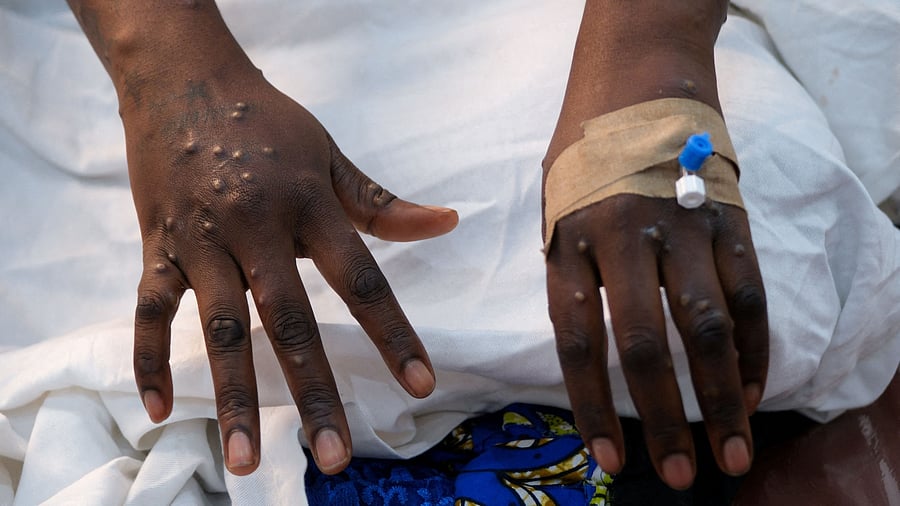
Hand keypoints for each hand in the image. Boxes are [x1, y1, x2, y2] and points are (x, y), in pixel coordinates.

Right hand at [125, 72, 456, 474]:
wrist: (183, 77)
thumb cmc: (268, 122)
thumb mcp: (331, 155)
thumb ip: (383, 203)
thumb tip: (448, 222)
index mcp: (310, 206)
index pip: (363, 281)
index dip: (395, 335)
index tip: (420, 386)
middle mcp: (257, 228)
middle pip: (290, 320)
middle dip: (314, 390)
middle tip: (335, 455)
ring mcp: (202, 240)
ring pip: (217, 329)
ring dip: (233, 396)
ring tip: (244, 460)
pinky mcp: (157, 245)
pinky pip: (149, 310)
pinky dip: (148, 360)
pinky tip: (161, 411)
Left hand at [542, 0, 767, 488]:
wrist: (639, 75)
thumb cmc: (585, 150)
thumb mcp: (553, 207)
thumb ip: (570, 273)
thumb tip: (590, 348)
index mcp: (568, 239)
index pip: (578, 342)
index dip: (593, 406)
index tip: (609, 458)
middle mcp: (624, 238)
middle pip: (647, 346)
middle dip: (665, 418)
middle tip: (680, 475)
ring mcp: (682, 226)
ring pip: (709, 328)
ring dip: (722, 397)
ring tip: (730, 452)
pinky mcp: (728, 216)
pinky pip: (749, 292)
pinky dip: (755, 347)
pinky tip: (754, 389)